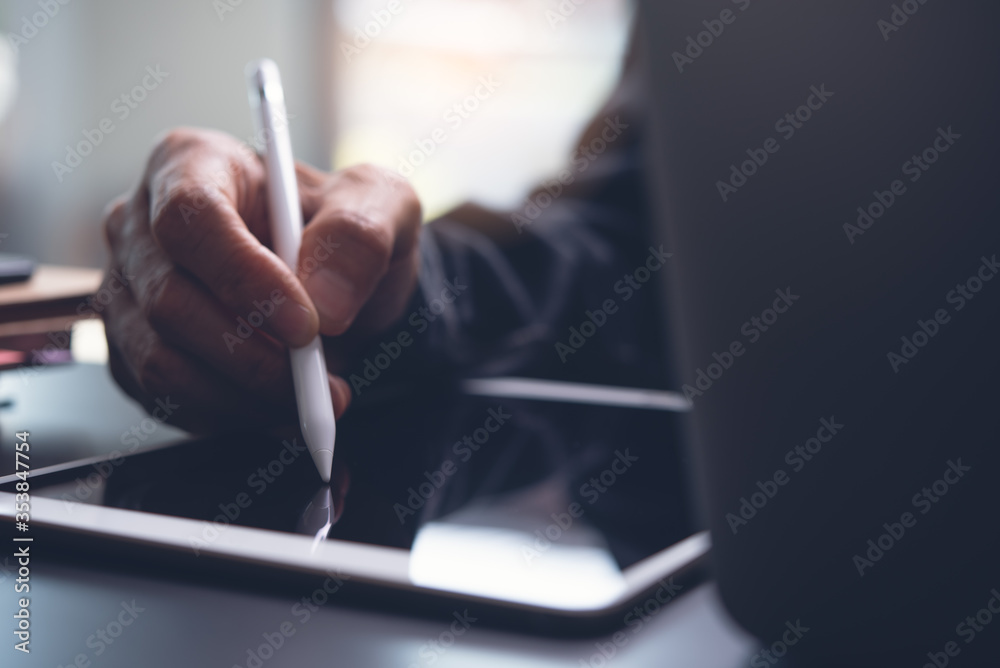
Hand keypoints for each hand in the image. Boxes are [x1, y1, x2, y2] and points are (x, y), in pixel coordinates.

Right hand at [100, 127, 421, 431]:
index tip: (306, 326)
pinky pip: (163, 398)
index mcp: (192, 163)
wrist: (337, 287)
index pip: (191, 218)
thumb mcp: (383, 206)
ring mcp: (128, 291)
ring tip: (308, 400)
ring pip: (161, 360)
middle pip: (170, 300)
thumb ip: (361, 235)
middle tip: (319, 384)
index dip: (244, 278)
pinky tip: (274, 407)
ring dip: (243, 396)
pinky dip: (226, 415)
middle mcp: (141, 223)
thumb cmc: (346, 231)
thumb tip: (323, 302)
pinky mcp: (131, 350)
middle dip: (252, 357)